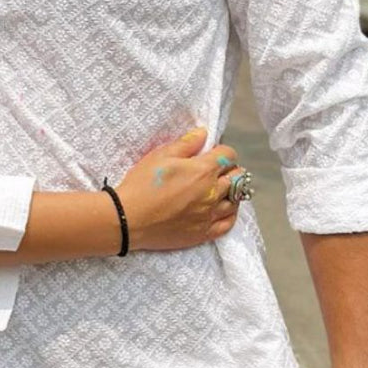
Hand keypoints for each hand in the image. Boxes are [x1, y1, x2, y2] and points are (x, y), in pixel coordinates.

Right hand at [118, 126, 242, 250]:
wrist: (129, 219)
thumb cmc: (142, 184)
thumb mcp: (160, 156)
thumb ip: (186, 144)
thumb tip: (204, 133)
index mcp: (203, 170)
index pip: (228, 155)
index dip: (222, 150)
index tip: (213, 153)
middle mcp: (212, 192)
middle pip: (237, 177)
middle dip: (230, 169)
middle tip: (217, 169)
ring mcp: (210, 214)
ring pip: (236, 200)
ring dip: (232, 191)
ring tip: (222, 188)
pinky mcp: (204, 233)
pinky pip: (228, 223)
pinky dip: (231, 214)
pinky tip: (224, 209)